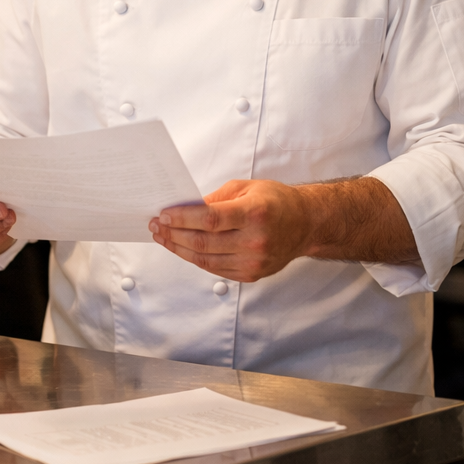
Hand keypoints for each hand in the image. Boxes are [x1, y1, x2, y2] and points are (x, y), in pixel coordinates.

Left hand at [151, 179, 305, 281]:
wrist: (306, 224)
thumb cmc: (278, 202)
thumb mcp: (247, 189)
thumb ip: (216, 199)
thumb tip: (185, 209)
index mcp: (255, 213)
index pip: (210, 218)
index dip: (182, 218)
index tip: (164, 215)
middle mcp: (255, 239)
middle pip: (203, 242)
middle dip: (174, 233)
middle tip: (158, 225)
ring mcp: (253, 261)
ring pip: (204, 259)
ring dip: (179, 248)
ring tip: (165, 238)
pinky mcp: (251, 274)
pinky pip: (215, 269)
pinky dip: (195, 259)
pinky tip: (184, 248)